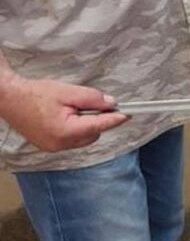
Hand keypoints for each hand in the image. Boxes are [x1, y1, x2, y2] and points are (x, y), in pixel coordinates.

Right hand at [0, 75, 127, 152]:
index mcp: (66, 132)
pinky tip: (64, 115)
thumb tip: (111, 104)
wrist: (10, 99)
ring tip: (70, 108)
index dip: (114, 120)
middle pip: (92, 134)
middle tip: (89, 103)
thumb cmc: (35, 94)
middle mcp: (61, 144)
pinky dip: (74, 128)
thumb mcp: (68, 92)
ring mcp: (54, 148)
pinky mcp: (49, 146)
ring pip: (83, 138)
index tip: (127, 115)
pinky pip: (71, 139)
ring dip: (85, 124)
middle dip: (96, 119)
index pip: (99, 126)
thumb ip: (92, 99)